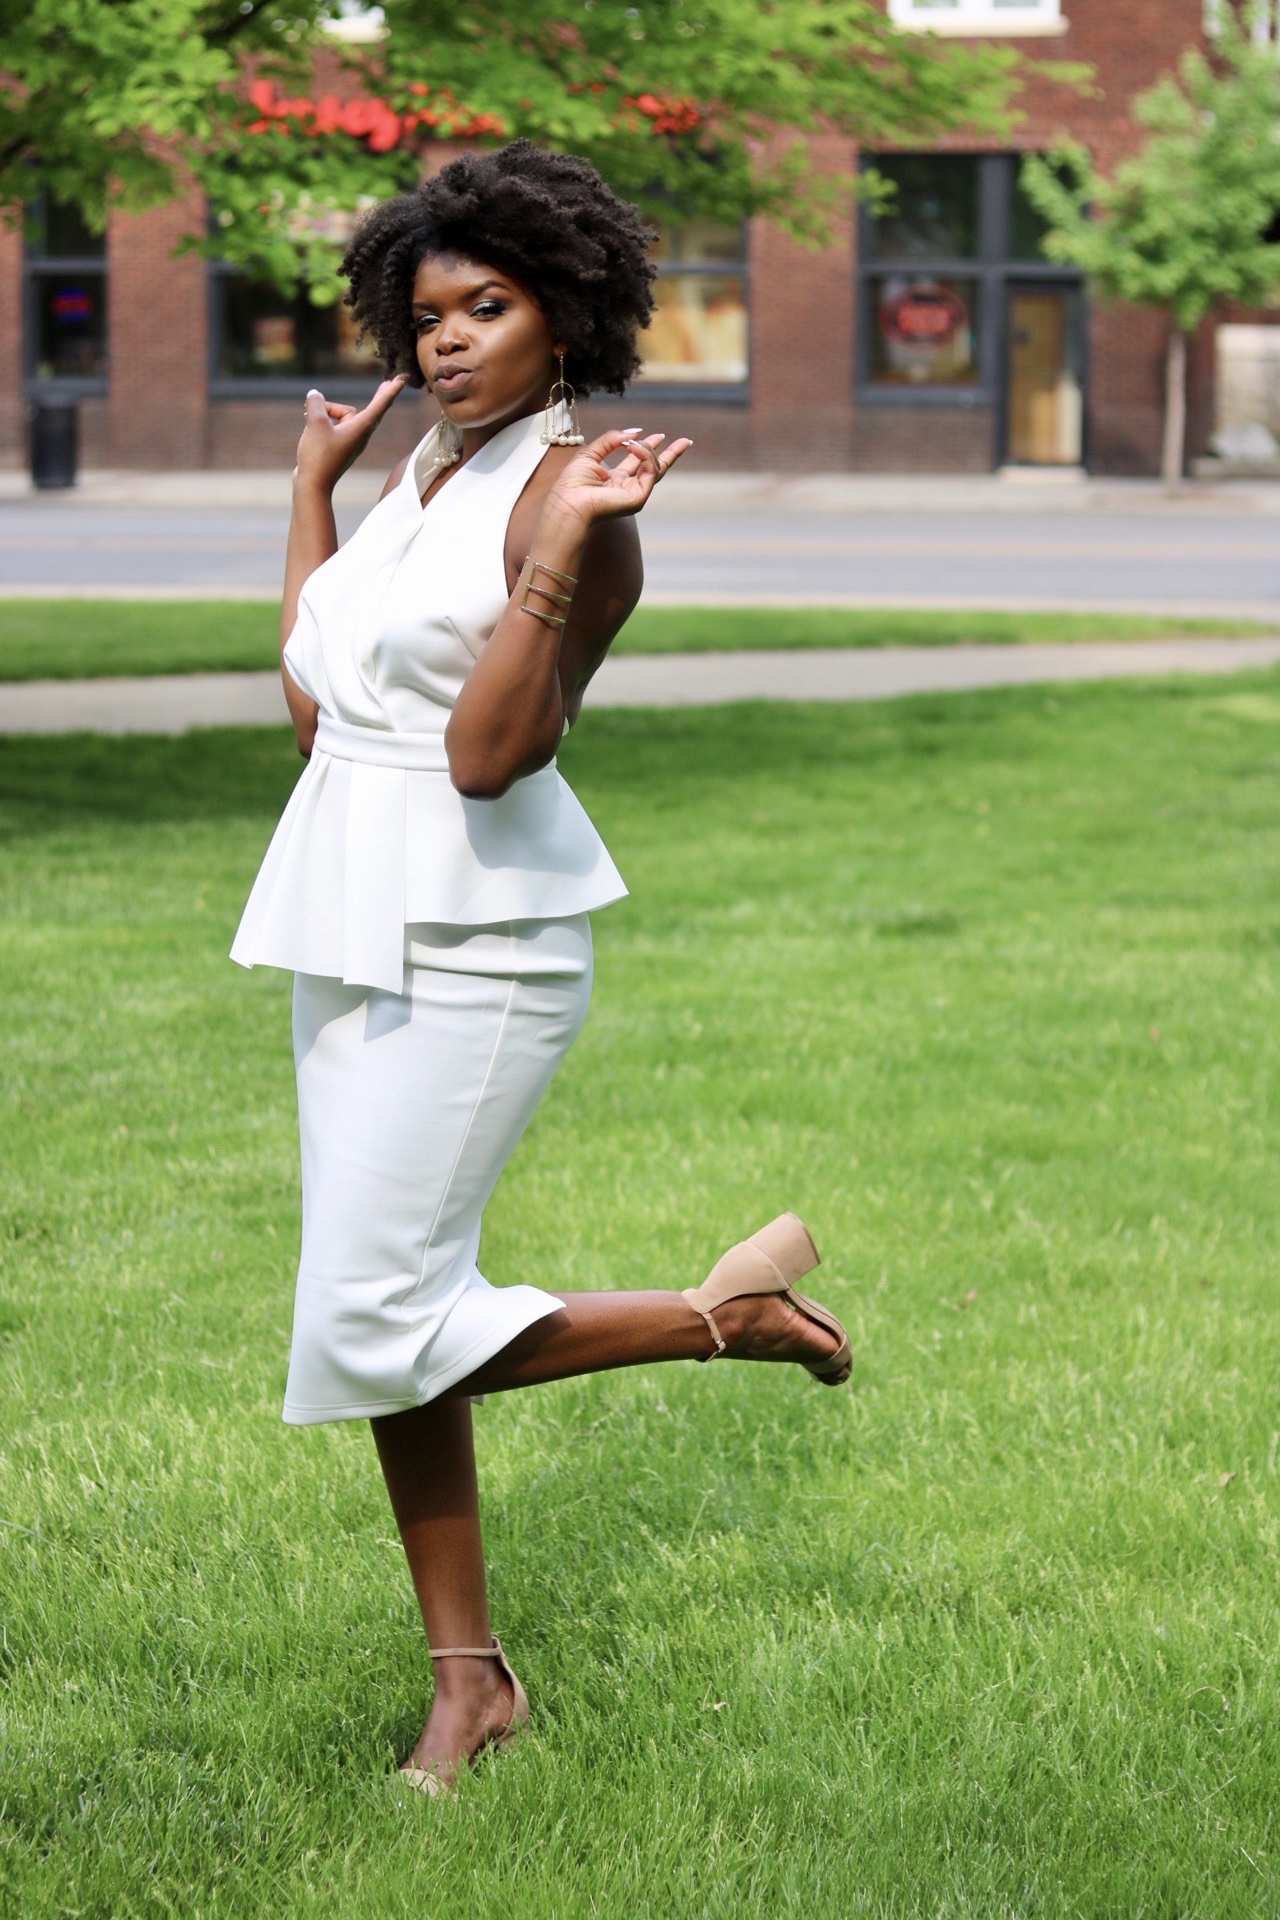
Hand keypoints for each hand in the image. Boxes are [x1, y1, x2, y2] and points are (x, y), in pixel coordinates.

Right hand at [294, 374, 407, 492]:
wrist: (313, 484)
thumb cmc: (318, 455)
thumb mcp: (315, 423)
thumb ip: (316, 404)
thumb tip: (314, 395)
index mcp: (361, 428)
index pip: (380, 404)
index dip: (391, 390)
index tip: (402, 380)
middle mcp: (360, 435)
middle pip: (369, 410)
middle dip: (378, 396)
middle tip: (388, 384)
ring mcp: (350, 442)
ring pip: (343, 417)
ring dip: (328, 411)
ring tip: (306, 414)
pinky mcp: (340, 447)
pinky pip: (337, 426)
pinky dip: (326, 419)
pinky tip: (307, 417)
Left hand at [542, 428, 690, 528]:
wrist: (569, 502)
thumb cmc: (573, 483)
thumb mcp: (592, 452)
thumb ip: (613, 439)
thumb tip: (636, 431)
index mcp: (616, 479)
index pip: (638, 462)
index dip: (649, 447)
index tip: (660, 436)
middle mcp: (628, 487)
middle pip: (657, 469)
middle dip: (671, 454)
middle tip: (686, 441)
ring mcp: (636, 493)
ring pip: (655, 467)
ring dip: (646, 448)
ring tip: (633, 443)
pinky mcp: (639, 497)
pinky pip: (651, 471)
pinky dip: (644, 455)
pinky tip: (633, 447)